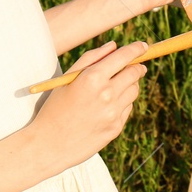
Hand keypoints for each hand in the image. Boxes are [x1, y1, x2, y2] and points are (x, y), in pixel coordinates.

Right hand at [28, 40, 149, 175]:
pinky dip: (122, 102)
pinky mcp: (116, 128)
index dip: (137, 49)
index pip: (124, 57)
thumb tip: (114, 46)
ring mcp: (113, 113)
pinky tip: (106, 106)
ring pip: (134, 90)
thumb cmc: (55, 108)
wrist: (49, 145)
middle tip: (135, 65)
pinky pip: (127, 107)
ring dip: (129, 84)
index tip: (142, 46)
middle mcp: (107, 95)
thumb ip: (91, 58)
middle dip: (136, 66)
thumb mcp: (67, 79)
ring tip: (114, 87)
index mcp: (92, 78)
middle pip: (135, 72)